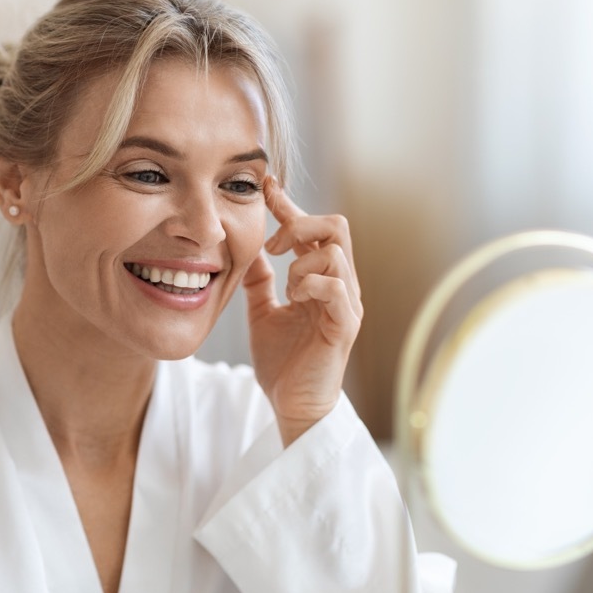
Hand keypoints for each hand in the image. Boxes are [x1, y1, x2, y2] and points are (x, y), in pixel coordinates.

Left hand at [243, 178, 363, 446]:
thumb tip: (246, 249)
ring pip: (335, 252)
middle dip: (301, 223)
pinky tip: (293, 299)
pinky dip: (310, 284)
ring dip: (301, 262)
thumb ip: (259, 281)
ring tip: (286, 288)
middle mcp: (340, 285)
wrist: (292, 406)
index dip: (289, 205)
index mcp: (321, 279)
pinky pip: (335, 286)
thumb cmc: (283, 363)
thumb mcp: (262, 312)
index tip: (266, 187)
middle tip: (273, 245)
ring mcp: (346, 304)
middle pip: (336, 226)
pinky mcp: (345, 325)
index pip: (313, 228)